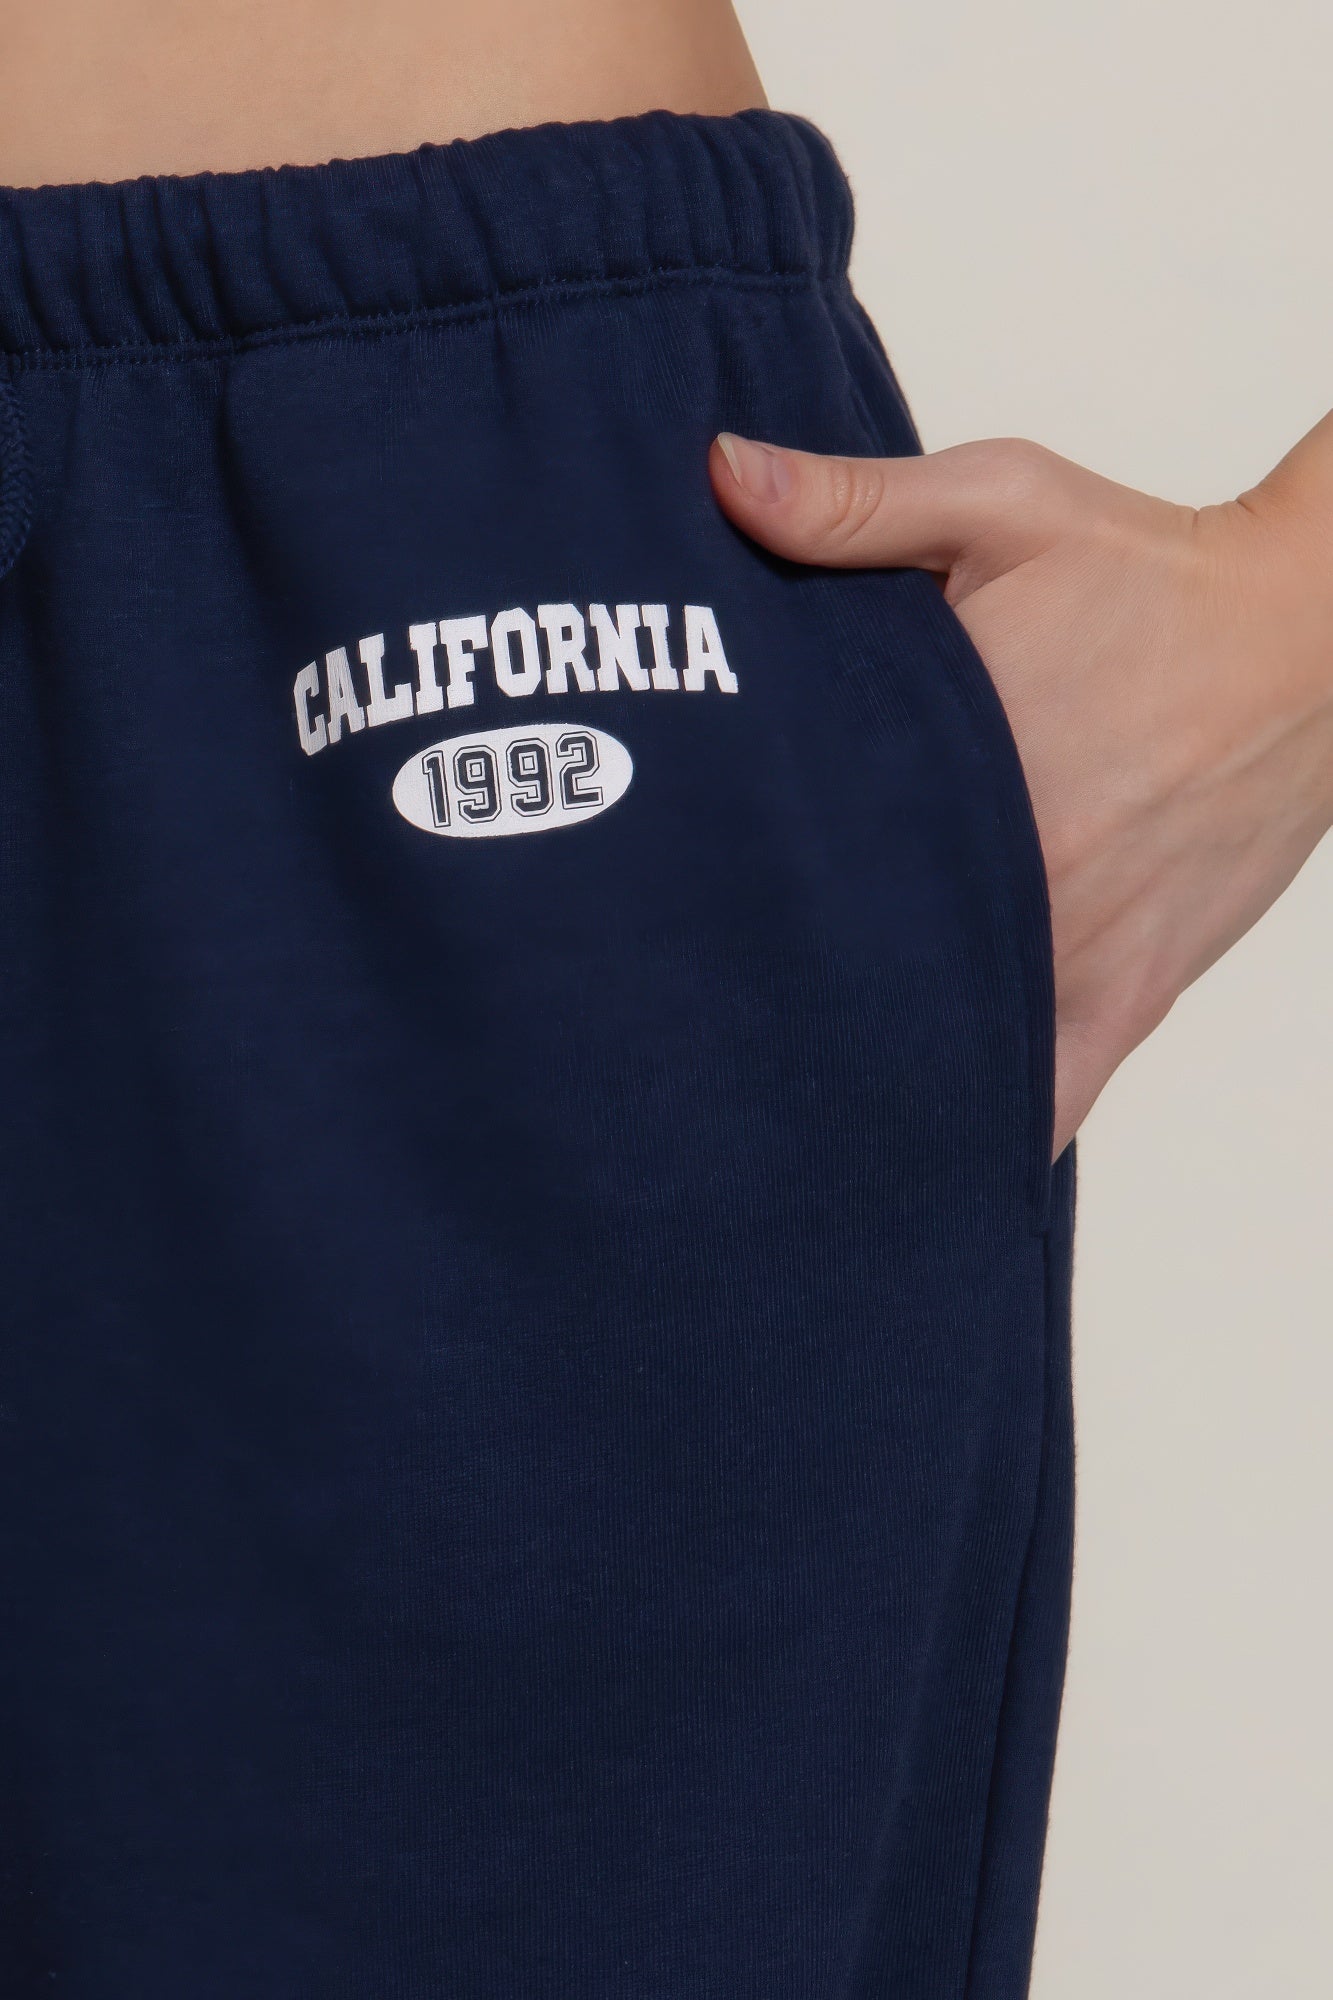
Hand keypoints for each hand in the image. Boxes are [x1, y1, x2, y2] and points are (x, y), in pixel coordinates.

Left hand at [710, 422, 1332, 1157]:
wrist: (1316, 636)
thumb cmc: (1156, 572)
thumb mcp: (1003, 505)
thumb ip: (853, 507)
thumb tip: (719, 478)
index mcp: (963, 769)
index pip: (804, 879)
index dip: (725, 924)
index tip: (662, 947)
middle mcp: (1021, 881)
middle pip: (863, 984)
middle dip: (784, 1010)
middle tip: (704, 1032)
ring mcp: (1080, 953)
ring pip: (950, 1062)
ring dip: (875, 1079)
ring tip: (789, 1098)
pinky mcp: (1133, 993)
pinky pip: (1050, 1099)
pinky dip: (987, 1126)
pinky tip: (919, 1148)